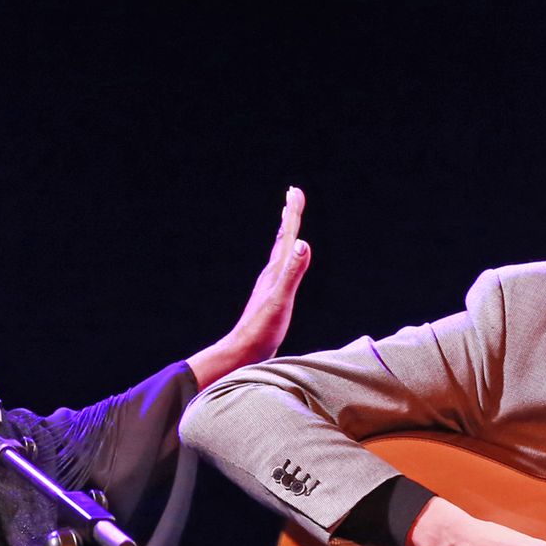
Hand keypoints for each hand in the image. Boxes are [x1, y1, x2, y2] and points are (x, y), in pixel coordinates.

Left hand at [187, 187, 310, 388]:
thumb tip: (302, 243)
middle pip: (282, 240)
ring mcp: (270, 287)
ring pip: (280, 254)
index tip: (295, 192)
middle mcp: (271, 275)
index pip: (287, 237)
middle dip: (290, 217)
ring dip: (286, 236)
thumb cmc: (262, 330)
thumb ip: (292, 273)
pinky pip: (281, 271)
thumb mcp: (281, 300)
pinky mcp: (271, 300)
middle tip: (293, 196)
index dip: (292, 214)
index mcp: (275, 272)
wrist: (243, 353)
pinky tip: (285, 265)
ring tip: (289, 225)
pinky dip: (286, 259)